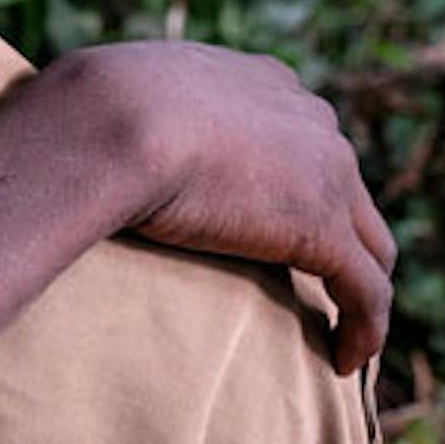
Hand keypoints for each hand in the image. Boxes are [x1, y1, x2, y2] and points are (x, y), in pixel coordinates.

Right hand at [39, 42, 395, 374]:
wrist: (111, 119)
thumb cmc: (89, 109)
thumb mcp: (116, 97)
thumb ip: (127, 115)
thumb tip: (75, 135)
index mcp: (264, 83)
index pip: (304, 138)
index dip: (298, 184)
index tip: (272, 226)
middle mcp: (310, 119)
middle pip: (348, 191)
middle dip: (339, 239)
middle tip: (314, 289)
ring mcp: (326, 173)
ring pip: (369, 244)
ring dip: (358, 289)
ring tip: (341, 334)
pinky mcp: (320, 229)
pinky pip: (367, 291)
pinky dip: (366, 328)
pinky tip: (347, 361)